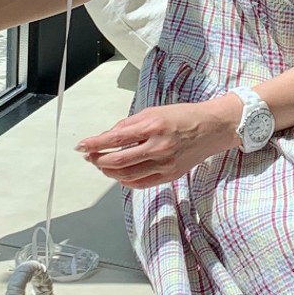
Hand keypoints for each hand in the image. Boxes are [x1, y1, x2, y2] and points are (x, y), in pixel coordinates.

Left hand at [77, 97, 241, 189]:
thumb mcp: (154, 111)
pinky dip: (125, 180)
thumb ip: (129, 124)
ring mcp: (164, 164)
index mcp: (152, 127)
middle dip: (98, 159)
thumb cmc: (184, 117)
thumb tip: (108, 136)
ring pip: (126, 175)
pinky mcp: (169, 175)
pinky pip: (141, 183)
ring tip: (102, 164)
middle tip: (89, 155)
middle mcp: (158, 147)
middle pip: (117, 160)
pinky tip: (119, 174)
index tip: (81, 145)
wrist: (212, 128)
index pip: (114, 138)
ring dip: (109, 171)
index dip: (94, 143)